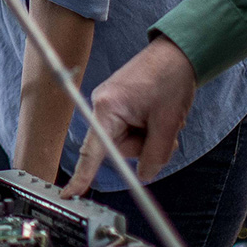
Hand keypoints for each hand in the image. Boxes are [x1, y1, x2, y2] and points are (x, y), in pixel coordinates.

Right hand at [62, 36, 197, 196]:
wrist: (177, 53)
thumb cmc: (170, 77)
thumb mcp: (168, 123)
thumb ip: (155, 154)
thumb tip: (145, 175)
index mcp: (108, 107)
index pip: (93, 151)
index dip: (82, 175)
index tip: (69, 193)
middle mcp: (103, 106)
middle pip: (117, 148)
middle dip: (143, 144)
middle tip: (162, 127)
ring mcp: (110, 106)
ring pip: (127, 142)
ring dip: (148, 136)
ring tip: (161, 115)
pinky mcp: (119, 106)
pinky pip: (130, 130)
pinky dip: (147, 129)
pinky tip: (156, 113)